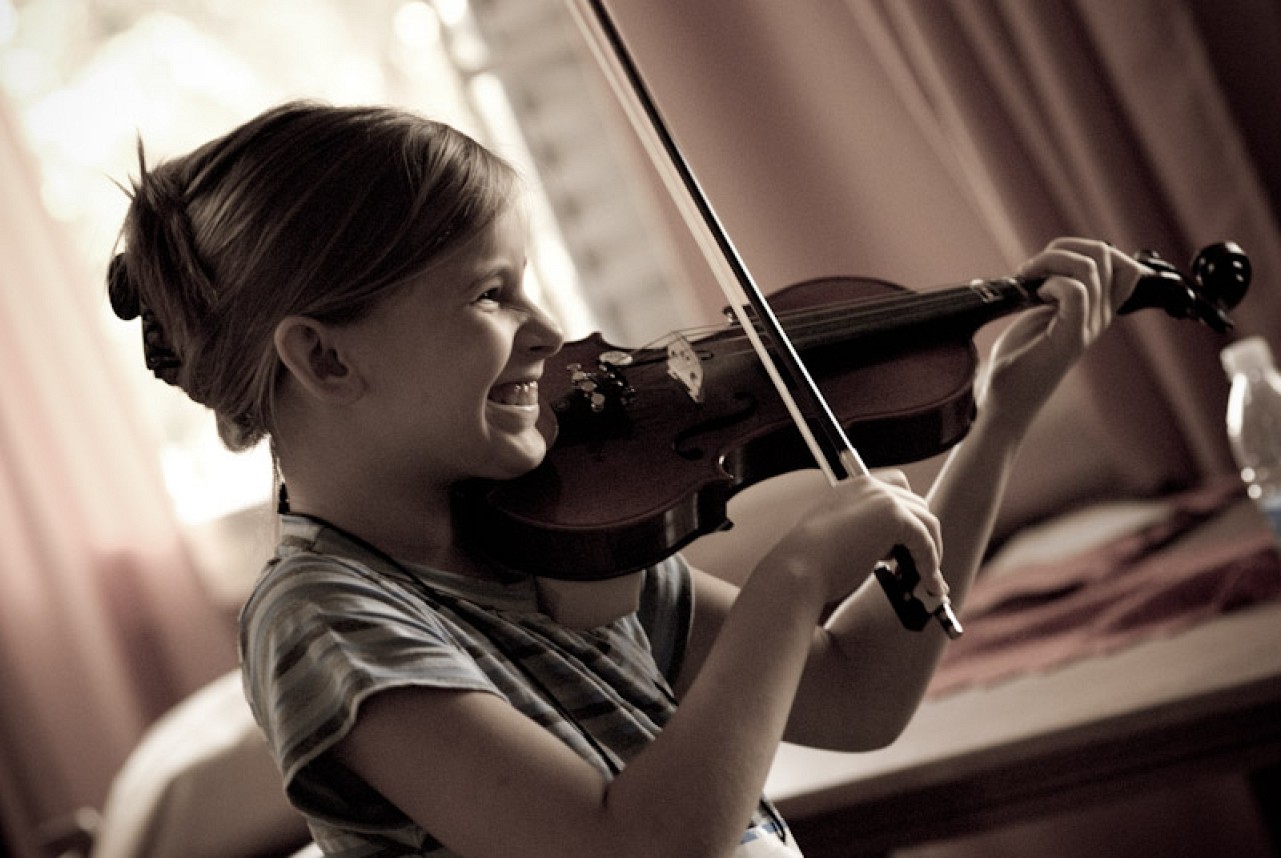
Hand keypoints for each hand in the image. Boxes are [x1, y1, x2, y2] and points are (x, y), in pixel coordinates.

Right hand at [759, 470, 941, 606]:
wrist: (800, 567)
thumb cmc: (811, 561)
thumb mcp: (838, 536)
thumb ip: (862, 531)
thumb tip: (889, 549)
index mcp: (852, 487)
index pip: (896, 489)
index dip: (906, 516)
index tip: (905, 544)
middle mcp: (868, 486)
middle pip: (916, 504)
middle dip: (921, 534)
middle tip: (918, 563)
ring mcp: (883, 498)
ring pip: (927, 520)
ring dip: (931, 549)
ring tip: (926, 576)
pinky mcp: (894, 516)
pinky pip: (926, 539)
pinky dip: (930, 561)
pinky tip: (926, 580)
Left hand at [977, 237, 1148, 432]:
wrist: (1004, 402)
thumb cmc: (1017, 361)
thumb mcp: (1039, 316)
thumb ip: (1054, 292)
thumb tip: (1044, 260)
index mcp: (1097, 312)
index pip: (1126, 268)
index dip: (1093, 250)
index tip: (1054, 261)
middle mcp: (1099, 318)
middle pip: (1109, 257)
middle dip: (1067, 247)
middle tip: (1033, 267)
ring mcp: (1087, 328)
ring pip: (1091, 268)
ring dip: (1051, 261)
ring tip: (1027, 278)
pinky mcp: (1069, 338)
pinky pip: (1075, 292)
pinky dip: (1050, 283)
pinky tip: (1033, 297)